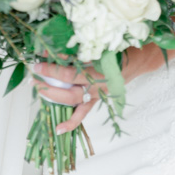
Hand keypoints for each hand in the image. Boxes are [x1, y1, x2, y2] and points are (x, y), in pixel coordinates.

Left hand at [32, 46, 156, 134]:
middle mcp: (98, 86)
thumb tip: (58, 49)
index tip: (39, 60)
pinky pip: (83, 113)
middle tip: (34, 76)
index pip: (71, 73)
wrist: (139, 60)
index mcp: (100, 72)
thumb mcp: (103, 45)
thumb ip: (82, 49)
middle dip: (49, 84)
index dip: (53, 68)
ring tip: (38, 92)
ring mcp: (98, 94)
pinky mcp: (98, 99)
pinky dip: (71, 122)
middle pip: (69, 89)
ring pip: (73, 101)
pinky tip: (58, 129)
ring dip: (54, 97)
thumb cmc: (121, 48)